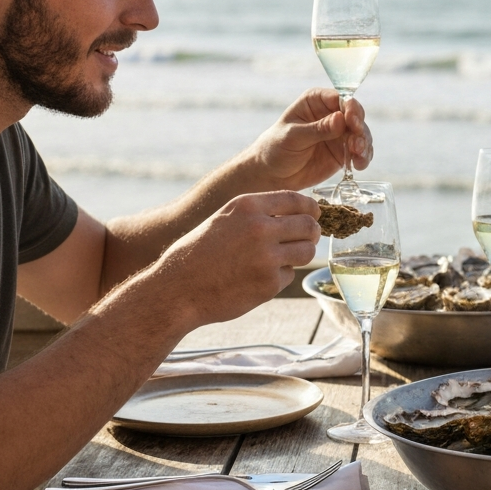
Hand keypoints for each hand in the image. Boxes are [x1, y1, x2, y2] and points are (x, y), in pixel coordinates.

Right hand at [147, 191, 319, 324]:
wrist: (176, 289)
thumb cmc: (199, 253)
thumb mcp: (225, 218)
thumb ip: (258, 213)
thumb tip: (299, 211)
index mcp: (247, 206)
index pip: (297, 200)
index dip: (310, 208)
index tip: (314, 214)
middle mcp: (259, 228)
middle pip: (309, 226)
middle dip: (311, 233)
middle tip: (306, 239)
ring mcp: (266, 257)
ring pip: (307, 251)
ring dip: (300, 255)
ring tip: (282, 258)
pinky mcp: (268, 284)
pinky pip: (289, 275)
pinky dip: (278, 277)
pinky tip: (255, 278)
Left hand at [243, 89, 372, 190]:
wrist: (271, 173)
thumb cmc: (276, 148)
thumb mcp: (294, 137)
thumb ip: (318, 129)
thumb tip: (341, 119)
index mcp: (317, 101)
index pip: (341, 98)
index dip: (351, 109)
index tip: (353, 122)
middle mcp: (332, 114)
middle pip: (356, 116)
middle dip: (360, 130)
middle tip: (357, 144)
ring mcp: (340, 133)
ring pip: (361, 134)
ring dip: (364, 145)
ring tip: (359, 157)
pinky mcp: (343, 151)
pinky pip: (360, 152)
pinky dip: (363, 157)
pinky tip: (359, 165)